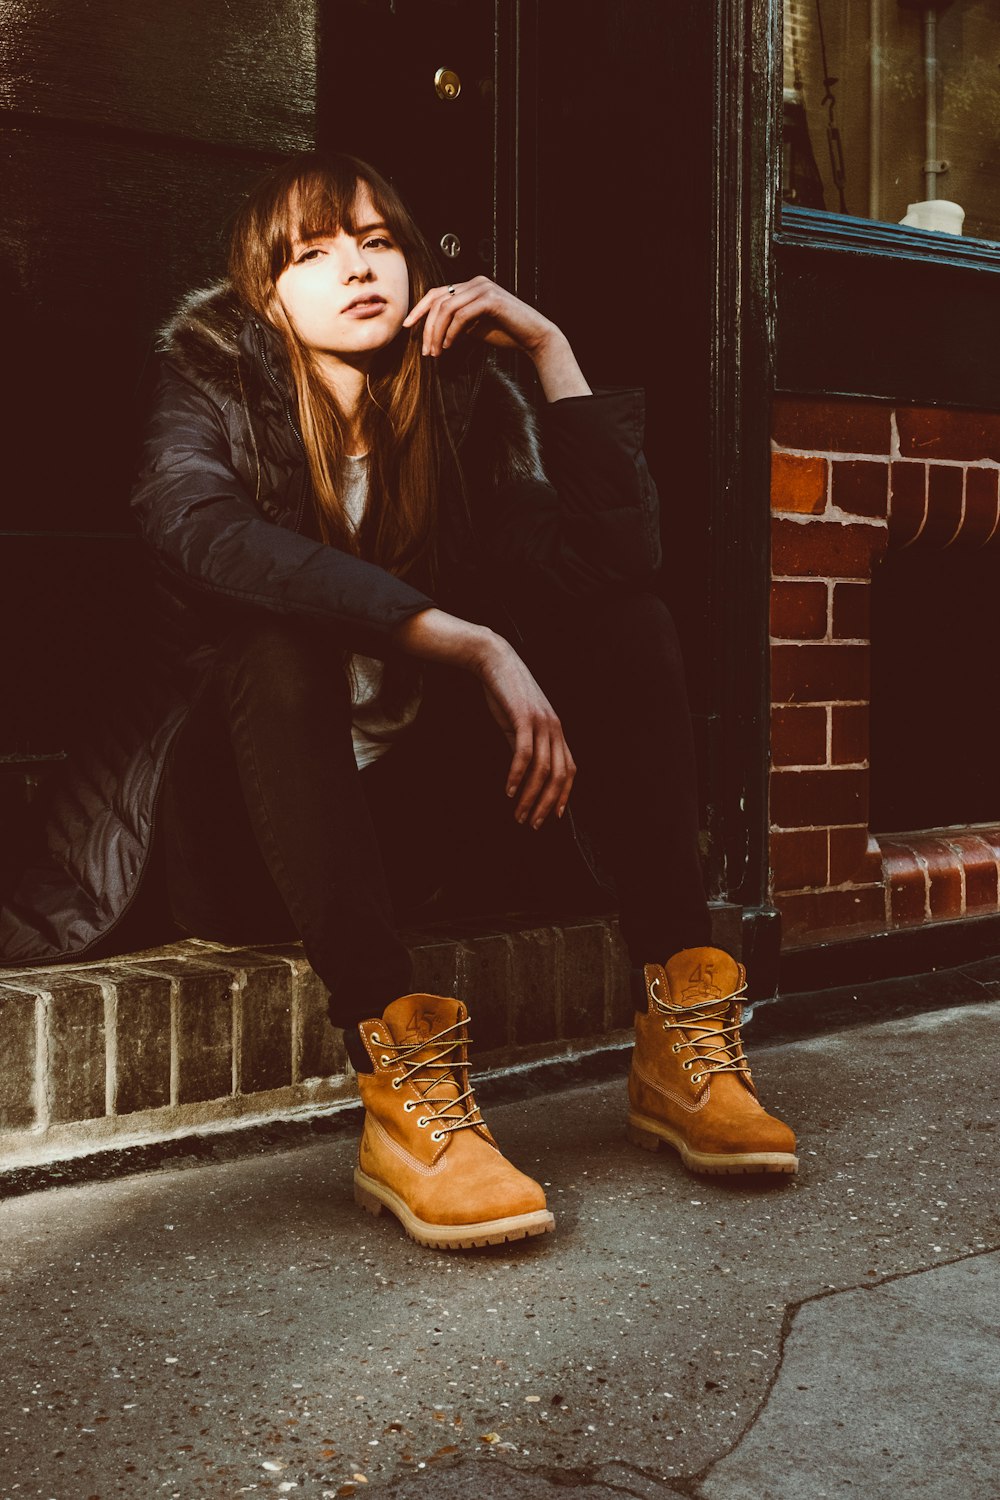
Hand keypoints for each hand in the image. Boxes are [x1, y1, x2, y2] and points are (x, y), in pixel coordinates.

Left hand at [403, 275, 554, 357]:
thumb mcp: (474, 327)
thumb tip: (433, 332)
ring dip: (437, 333)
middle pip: (439, 301)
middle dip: (427, 327)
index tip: (407, 326)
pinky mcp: (491, 299)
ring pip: (447, 308)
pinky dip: (451, 332)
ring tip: (435, 353)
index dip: (419, 309)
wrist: (534, 337)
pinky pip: (462, 315)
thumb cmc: (506, 333)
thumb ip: (456, 323)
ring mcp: (483, 288)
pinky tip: (448, 346)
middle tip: (425, 351)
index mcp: (470, 286)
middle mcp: (476, 282)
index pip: (437, 293)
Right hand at [475, 637, 575, 829]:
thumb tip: (523, 773)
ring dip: (530, 796)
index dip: (564, 795)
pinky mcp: (524, 718)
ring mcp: (541, 723)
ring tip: (518, 814)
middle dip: (546, 803)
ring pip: (542, 769)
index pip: (569, 769)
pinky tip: (508, 790)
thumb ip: (525, 746)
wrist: (495, 660)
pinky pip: (524, 754)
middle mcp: (554, 728)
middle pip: (559, 775)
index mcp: (556, 730)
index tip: (553, 816)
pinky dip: (516, 776)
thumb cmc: (506, 692)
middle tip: (532, 823)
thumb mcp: (519, 723)